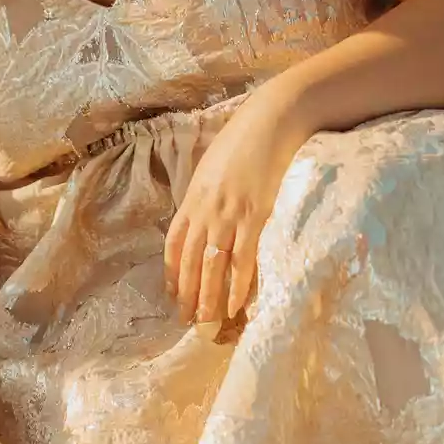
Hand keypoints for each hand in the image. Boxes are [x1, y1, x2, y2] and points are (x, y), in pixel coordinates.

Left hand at [164, 88, 311, 323]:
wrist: (271, 121)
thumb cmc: (243, 141)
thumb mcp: (213, 168)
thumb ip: (205, 195)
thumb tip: (203, 219)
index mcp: (192, 198)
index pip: (174, 244)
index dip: (173, 273)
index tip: (172, 295)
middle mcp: (205, 210)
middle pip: (191, 261)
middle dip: (187, 293)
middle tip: (187, 321)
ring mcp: (229, 215)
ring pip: (212, 266)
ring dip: (208, 297)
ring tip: (207, 322)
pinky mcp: (255, 217)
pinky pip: (243, 260)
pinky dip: (237, 286)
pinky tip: (234, 306)